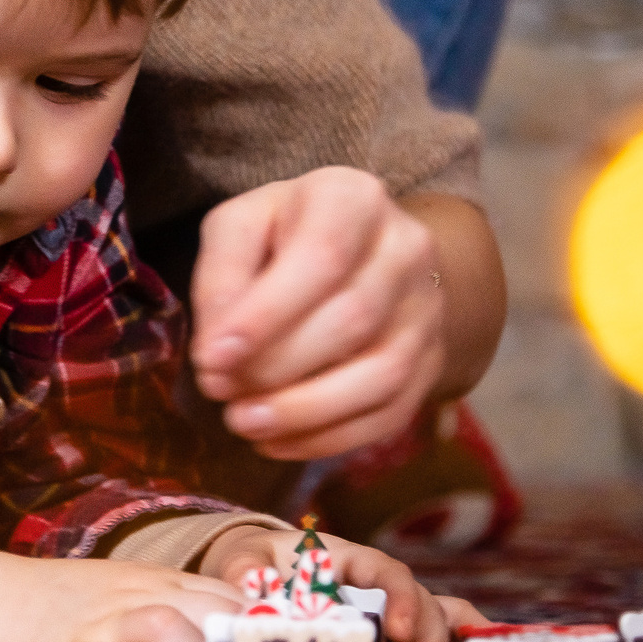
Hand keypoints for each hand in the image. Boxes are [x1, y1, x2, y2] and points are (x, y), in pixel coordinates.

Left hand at [186, 167, 444, 460]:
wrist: (363, 250)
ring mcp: (427, 309)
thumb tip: (217, 351)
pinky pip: (391, 412)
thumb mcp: (241, 228)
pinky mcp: (431, 361)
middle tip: (218, 390)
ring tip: (242, 423)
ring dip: (305, 411)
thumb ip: (222, 276)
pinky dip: (330, 437)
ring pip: (380, 374)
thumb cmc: (286, 234)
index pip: (321, 257)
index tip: (211, 359)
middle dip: (276, 366)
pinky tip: (277, 442)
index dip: (266, 315)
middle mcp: (405, 249)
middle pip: (351, 320)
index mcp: (353, 199)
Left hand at [198, 523, 485, 641]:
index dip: (399, 597)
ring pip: (434, 621)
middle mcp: (378, 583)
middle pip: (420, 603)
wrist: (258, 568)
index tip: (397, 629)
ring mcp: (389, 609)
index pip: (386, 570)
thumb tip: (252, 592)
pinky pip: (434, 635)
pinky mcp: (389, 635)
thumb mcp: (244, 558)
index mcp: (348, 557)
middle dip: (423, 641)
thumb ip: (245, 571)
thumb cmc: (256, 558)